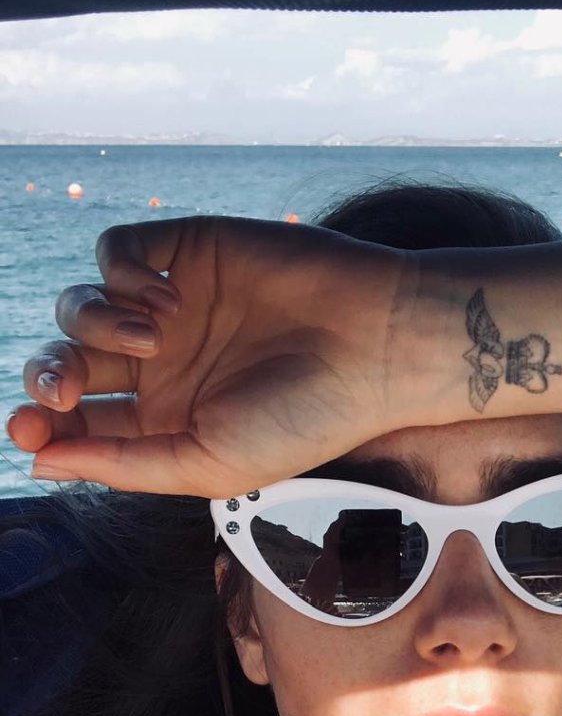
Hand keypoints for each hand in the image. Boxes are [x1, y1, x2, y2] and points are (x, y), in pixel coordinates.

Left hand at [6, 216, 410, 496]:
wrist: (373, 347)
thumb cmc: (304, 419)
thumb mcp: (208, 465)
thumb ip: (123, 464)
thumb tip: (38, 464)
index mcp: (165, 419)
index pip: (78, 421)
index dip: (42, 425)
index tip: (28, 432)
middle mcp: (161, 363)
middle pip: (66, 364)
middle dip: (48, 377)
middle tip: (61, 391)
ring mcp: (171, 304)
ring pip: (80, 306)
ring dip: (96, 325)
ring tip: (155, 338)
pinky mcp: (188, 250)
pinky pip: (116, 250)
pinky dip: (121, 274)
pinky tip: (164, 300)